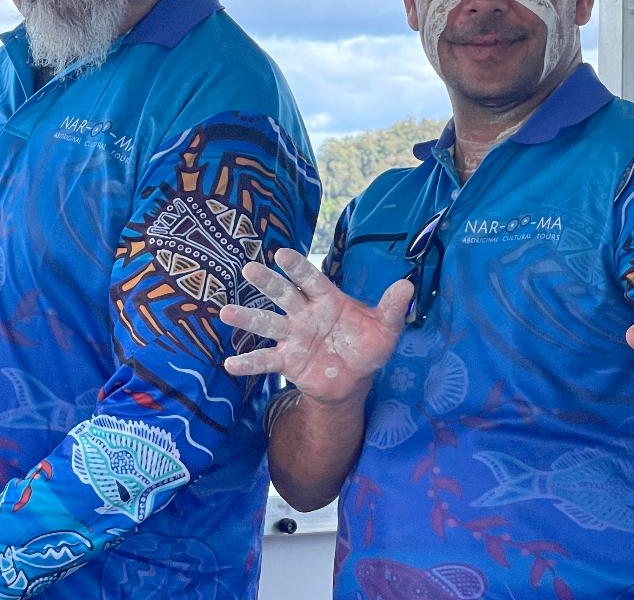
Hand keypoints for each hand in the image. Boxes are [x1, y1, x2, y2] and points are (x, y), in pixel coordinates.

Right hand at [220, 249, 414, 405]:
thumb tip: (408, 286)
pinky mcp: (286, 361)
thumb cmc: (368, 346)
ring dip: (247, 318)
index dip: (297, 267)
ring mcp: (292, 337)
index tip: (281, 254)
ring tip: (225, 312)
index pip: (311, 279)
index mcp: (327, 300)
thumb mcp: (385, 329)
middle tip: (249, 268)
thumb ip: (393, 308)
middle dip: (267, 283)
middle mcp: (305, 314)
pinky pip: (265, 361)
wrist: (353, 380)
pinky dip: (248, 363)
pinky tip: (230, 365)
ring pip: (266, 324)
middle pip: (283, 295)